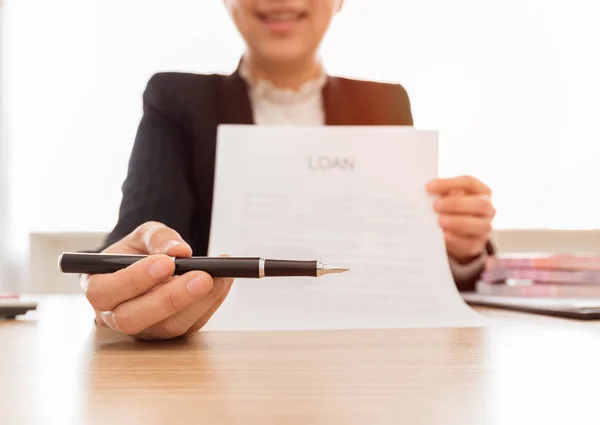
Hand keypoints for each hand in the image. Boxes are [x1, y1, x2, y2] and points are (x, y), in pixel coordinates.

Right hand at [81, 221, 232, 339]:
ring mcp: (143, 329)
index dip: (135, 280)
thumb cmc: (138, 252)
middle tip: (201, 277)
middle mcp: (114, 316)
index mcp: (98, 288)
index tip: (166, 263)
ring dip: (197, 302)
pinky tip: (223, 281)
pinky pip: (191, 325)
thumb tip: (180, 251)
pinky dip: (211, 303)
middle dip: (171, 298)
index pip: (105, 292)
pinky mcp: (169, 335)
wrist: (148, 268)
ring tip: (218, 276)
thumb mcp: (142, 235)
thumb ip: (157, 238)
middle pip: (134, 318)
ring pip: (167, 328)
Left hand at [426, 175, 495, 262]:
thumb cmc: (450, 208)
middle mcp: (488, 208)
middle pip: (479, 204)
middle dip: (456, 204)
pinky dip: (456, 240)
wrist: (456, 234)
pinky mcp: (477, 244)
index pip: (468, 182)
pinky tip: (444, 236)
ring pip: (481, 225)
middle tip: (435, 206)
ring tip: (440, 221)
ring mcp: (485, 227)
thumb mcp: (447, 197)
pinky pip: (470, 243)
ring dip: (458, 223)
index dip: (448, 184)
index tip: (428, 188)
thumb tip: (430, 192)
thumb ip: (442, 193)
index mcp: (481, 190)